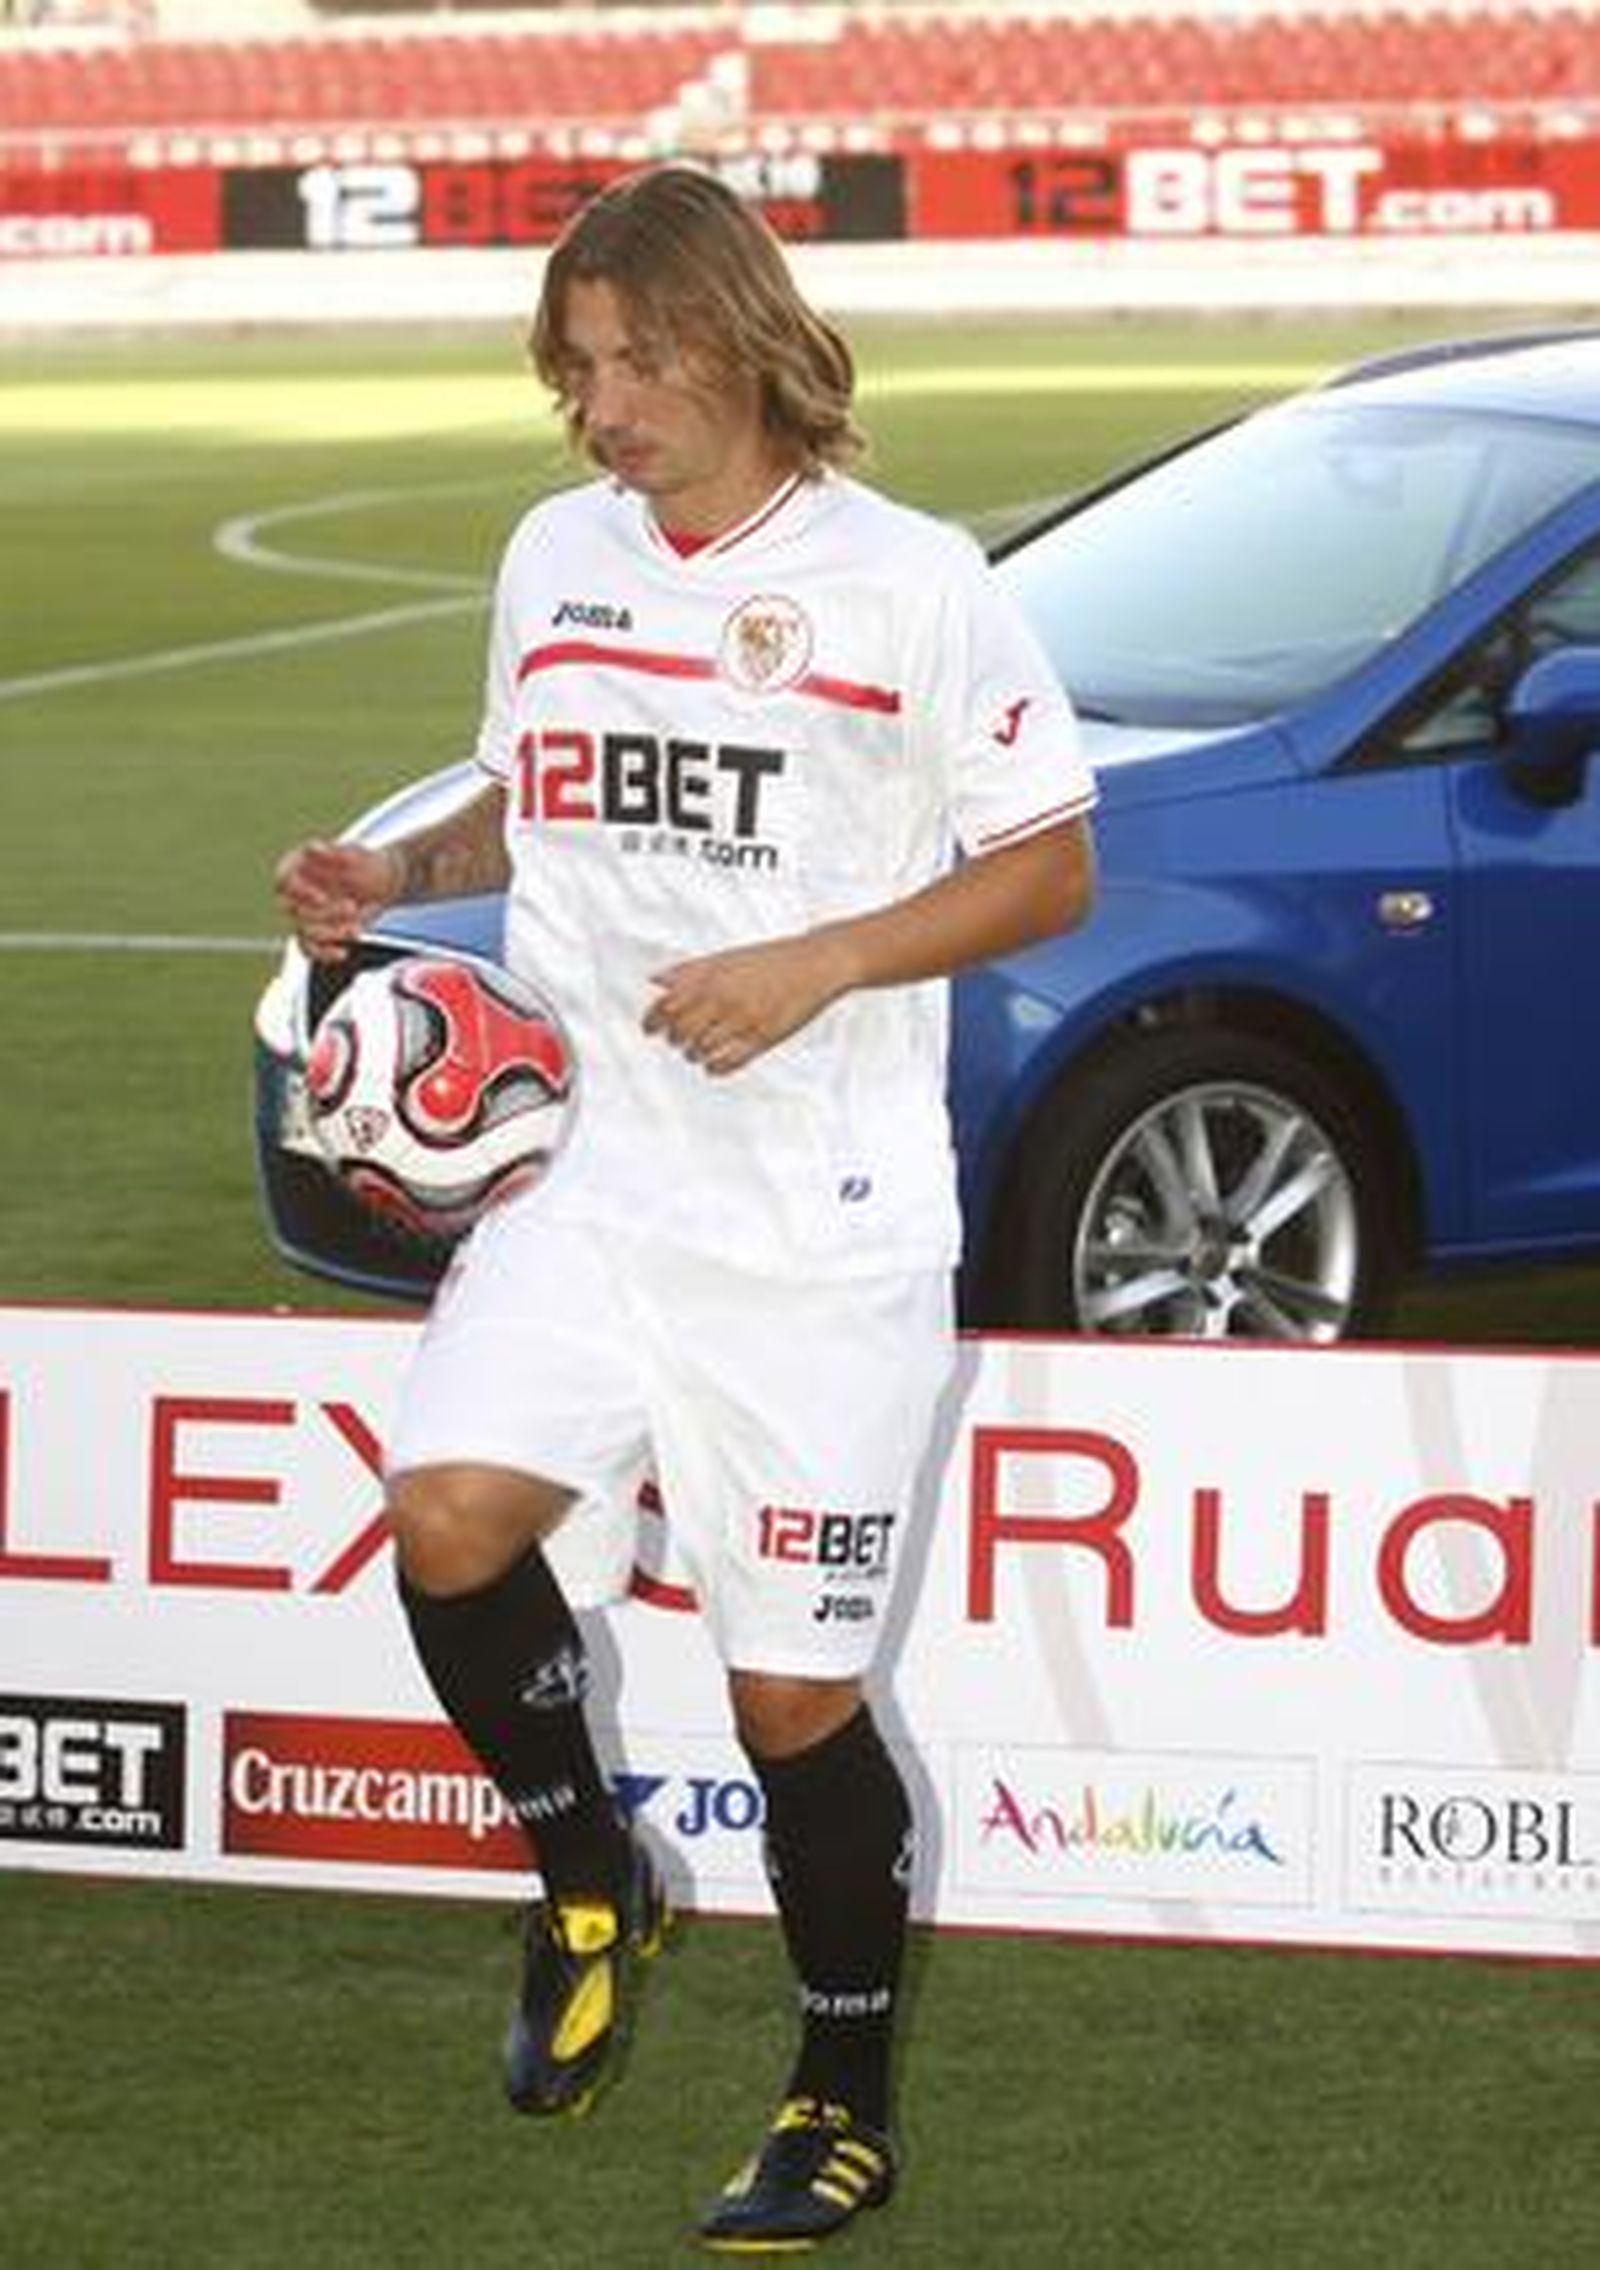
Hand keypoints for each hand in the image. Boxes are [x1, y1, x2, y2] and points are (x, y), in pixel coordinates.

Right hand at [274, 838, 398, 963]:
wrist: (380, 884)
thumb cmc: (364, 864)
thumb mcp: (356, 854)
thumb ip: (335, 852)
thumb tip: (313, 847)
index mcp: (298, 867)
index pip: (283, 880)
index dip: (299, 893)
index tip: (322, 899)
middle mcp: (295, 892)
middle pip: (294, 909)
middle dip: (325, 913)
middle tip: (353, 907)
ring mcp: (302, 914)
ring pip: (303, 931)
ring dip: (330, 933)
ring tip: (357, 927)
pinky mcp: (313, 933)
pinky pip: (309, 949)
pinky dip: (324, 954)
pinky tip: (343, 952)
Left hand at [643, 931, 856, 1076]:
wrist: (814, 964)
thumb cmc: (771, 959)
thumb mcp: (725, 957)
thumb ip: (689, 970)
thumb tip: (656, 979)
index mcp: (711, 978)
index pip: (667, 1006)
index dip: (652, 1021)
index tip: (649, 1028)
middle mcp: (723, 1000)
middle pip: (680, 1032)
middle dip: (674, 1039)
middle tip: (677, 1039)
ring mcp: (743, 1021)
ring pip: (700, 1051)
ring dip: (694, 1053)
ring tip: (697, 1050)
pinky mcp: (763, 1039)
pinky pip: (727, 1063)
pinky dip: (714, 1067)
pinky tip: (713, 1063)